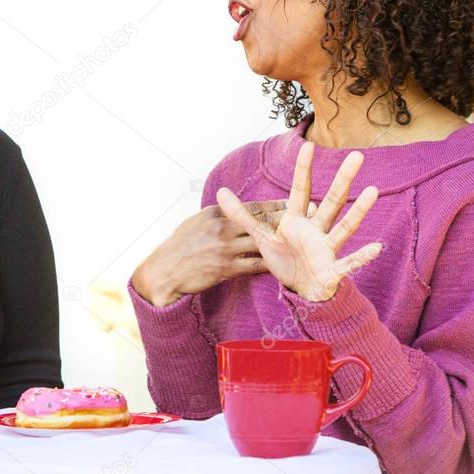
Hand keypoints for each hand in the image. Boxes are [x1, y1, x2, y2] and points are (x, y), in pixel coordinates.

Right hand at [131, 199, 299, 307]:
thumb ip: (218, 217)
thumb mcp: (195, 223)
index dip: (274, 206)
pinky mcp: (225, 268)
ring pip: (261, 242)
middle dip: (287, 220)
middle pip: (261, 222)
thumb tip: (234, 211)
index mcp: (215, 213)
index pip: (250, 207)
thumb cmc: (178, 247)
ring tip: (304, 241)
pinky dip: (271, 264)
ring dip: (284, 242)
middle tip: (309, 215)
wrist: (164, 271)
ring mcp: (224, 248)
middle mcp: (222, 228)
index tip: (293, 202)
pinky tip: (286, 265)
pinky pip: (254, 265)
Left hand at [216, 142, 382, 301]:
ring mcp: (327, 247)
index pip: (300, 189)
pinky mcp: (333, 268)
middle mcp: (316, 229)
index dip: (304, 169)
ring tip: (372, 190)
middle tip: (357, 155)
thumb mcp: (260, 237)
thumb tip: (219, 192)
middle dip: (343, 179)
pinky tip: (377, 247)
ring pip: (345, 226)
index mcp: (297, 220)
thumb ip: (241, 215)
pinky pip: (350, 262)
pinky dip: (362, 256)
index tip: (309, 145)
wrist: (299, 288)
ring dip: (358, 210)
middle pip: (332, 200)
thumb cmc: (283, 259)